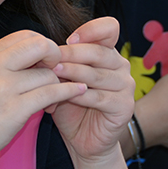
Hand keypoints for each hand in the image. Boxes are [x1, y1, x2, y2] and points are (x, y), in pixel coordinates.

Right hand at [0, 30, 87, 168]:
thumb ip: (0, 64)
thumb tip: (31, 55)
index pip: (25, 35)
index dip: (42, 45)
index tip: (45, 61)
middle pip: (40, 44)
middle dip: (56, 56)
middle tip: (57, 71)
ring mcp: (4, 87)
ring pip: (48, 73)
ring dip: (60, 83)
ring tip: (58, 96)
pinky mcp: (14, 110)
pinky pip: (51, 93)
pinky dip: (68, 92)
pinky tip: (77, 93)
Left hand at [49, 17, 134, 162]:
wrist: (82, 140)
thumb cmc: (71, 105)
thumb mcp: (63, 78)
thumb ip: (59, 62)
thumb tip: (41, 49)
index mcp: (108, 53)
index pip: (110, 28)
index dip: (91, 29)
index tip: (69, 39)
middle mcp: (121, 66)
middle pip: (99, 52)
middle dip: (72, 53)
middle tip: (52, 58)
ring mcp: (126, 86)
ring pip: (97, 74)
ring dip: (74, 73)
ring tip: (54, 73)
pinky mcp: (125, 107)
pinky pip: (100, 97)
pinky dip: (80, 95)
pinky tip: (66, 95)